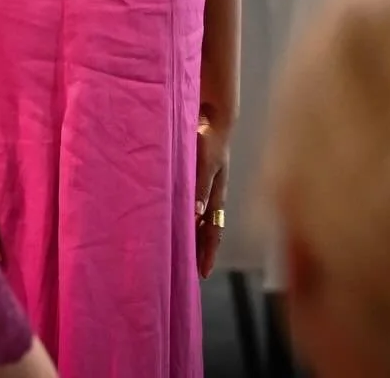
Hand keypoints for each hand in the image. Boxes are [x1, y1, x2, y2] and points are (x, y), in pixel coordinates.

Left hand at [194, 112, 229, 279]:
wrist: (212, 115)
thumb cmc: (210, 137)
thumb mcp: (206, 162)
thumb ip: (200, 185)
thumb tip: (197, 215)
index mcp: (216, 194)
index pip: (213, 230)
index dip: (208, 252)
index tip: (203, 274)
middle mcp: (210, 194)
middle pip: (206, 229)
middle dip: (199, 251)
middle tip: (189, 274)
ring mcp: (203, 187)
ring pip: (198, 219)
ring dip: (190, 236)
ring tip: (178, 255)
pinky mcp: (193, 177)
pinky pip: (190, 204)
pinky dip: (184, 217)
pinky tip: (172, 222)